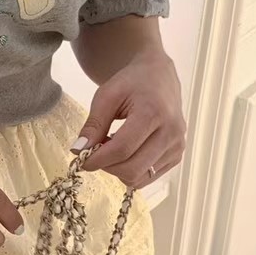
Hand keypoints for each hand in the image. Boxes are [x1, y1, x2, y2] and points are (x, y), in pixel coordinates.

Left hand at [73, 49, 185, 187]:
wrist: (158, 77)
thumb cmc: (131, 83)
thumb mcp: (106, 96)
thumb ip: (93, 125)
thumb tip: (78, 151)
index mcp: (153, 113)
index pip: (122, 149)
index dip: (97, 159)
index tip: (81, 158)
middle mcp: (171, 132)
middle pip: (131, 169)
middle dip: (107, 166)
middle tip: (97, 152)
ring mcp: (177, 146)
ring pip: (139, 178)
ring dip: (118, 170)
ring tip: (112, 149)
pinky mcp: (177, 156)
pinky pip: (147, 177)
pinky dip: (131, 171)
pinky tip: (127, 153)